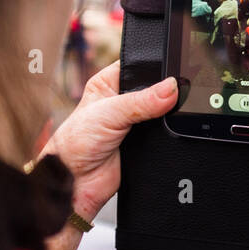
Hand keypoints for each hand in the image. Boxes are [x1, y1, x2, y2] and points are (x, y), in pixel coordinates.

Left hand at [39, 63, 177, 249]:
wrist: (76, 183)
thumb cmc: (75, 144)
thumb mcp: (109, 113)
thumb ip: (141, 101)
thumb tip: (170, 88)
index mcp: (110, 83)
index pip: (139, 66)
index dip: (156, 67)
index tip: (173, 70)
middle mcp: (123, 101)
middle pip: (155, 89)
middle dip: (165, 94)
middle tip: (171, 97)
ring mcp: (136, 122)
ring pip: (163, 112)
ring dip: (167, 117)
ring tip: (166, 117)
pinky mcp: (146, 142)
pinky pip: (165, 135)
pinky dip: (169, 135)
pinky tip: (169, 133)